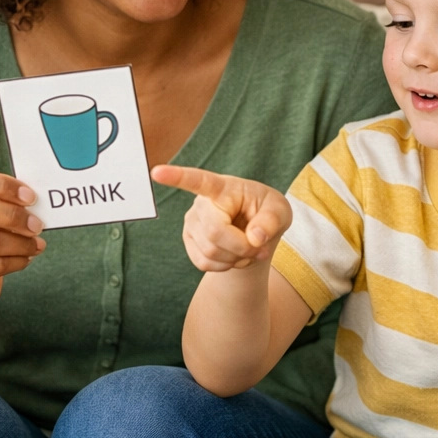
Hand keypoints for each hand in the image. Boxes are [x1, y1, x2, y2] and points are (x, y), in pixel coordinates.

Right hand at [152, 165, 291, 271]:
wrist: (254, 233)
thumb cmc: (266, 213)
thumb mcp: (280, 211)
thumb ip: (272, 221)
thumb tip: (255, 237)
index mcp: (224, 188)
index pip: (199, 181)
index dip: (178, 177)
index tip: (157, 171)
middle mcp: (202, 203)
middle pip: (215, 233)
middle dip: (242, 248)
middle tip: (259, 247)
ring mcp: (192, 222)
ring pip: (210, 252)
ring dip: (236, 259)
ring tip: (248, 249)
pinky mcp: (189, 240)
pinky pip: (204, 263)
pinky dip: (225, 266)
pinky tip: (234, 256)